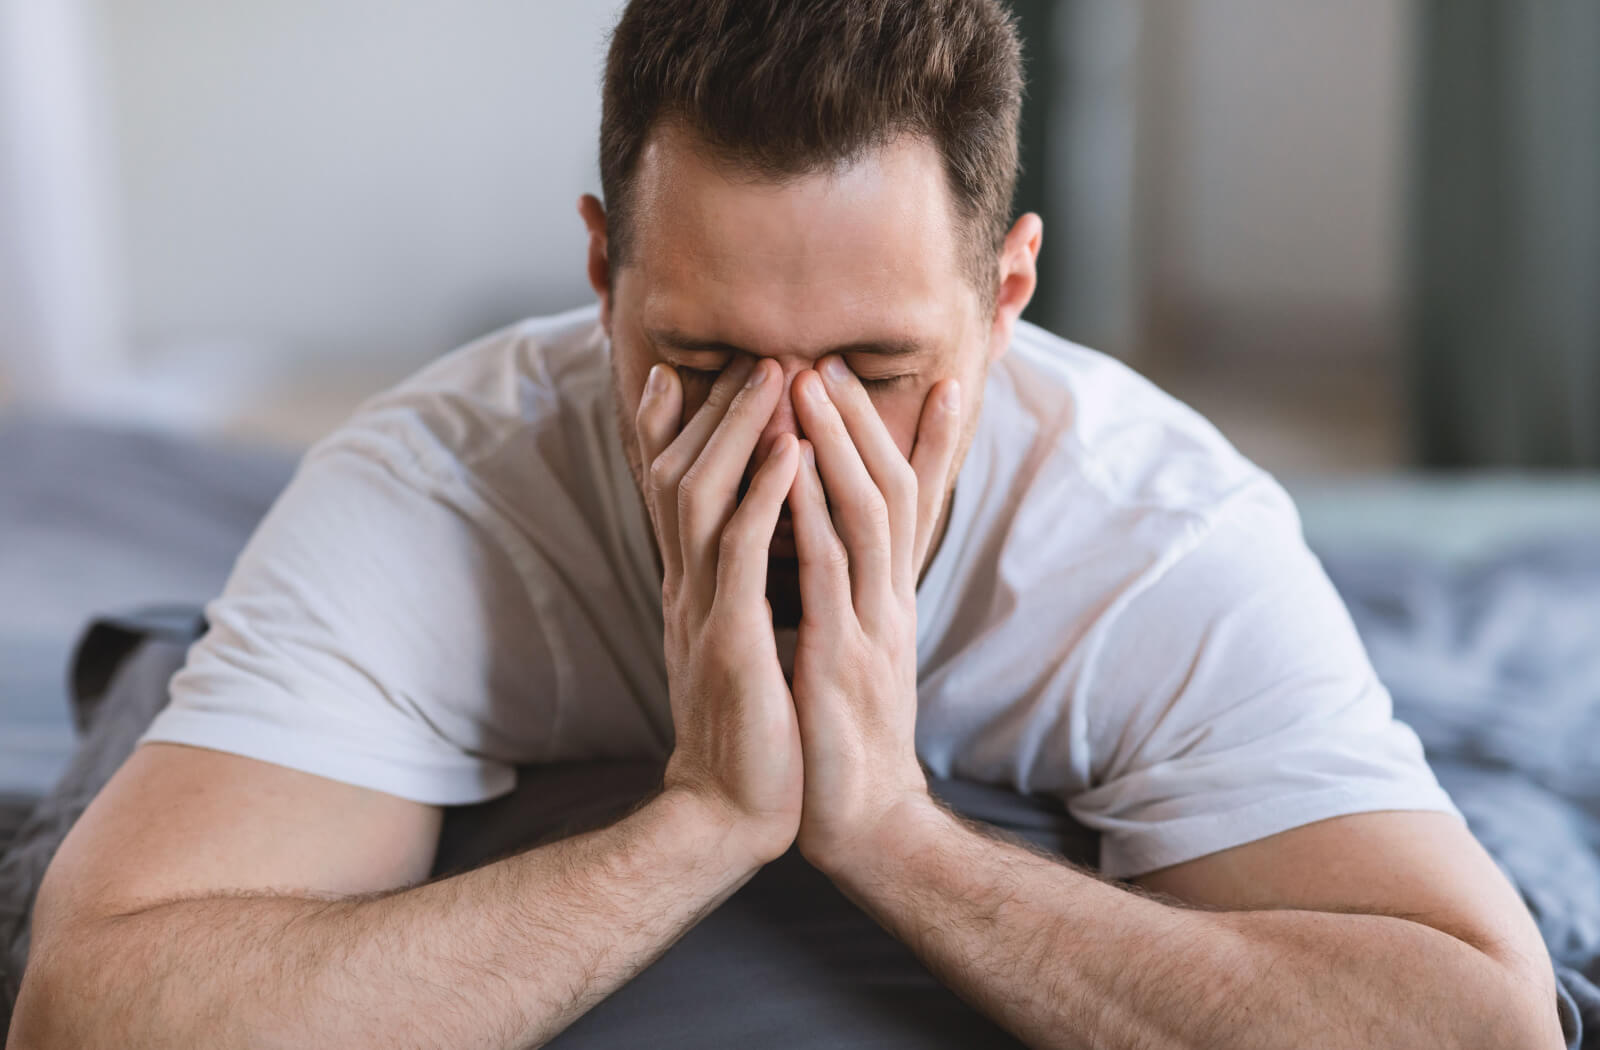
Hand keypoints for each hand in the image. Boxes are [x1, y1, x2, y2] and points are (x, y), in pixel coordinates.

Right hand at [635, 355, 803, 864]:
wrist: (732, 813)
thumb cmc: (749, 730)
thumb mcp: (733, 646)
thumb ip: (729, 594)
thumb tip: (736, 555)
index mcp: (693, 590)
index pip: (674, 493)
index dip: (673, 430)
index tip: (682, 372)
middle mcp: (688, 589)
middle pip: (684, 476)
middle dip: (718, 411)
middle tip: (756, 353)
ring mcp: (704, 612)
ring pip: (707, 499)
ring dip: (742, 433)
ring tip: (779, 377)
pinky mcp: (731, 641)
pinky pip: (744, 555)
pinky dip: (765, 498)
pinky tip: (788, 453)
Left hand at [786, 354, 963, 873]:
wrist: (863, 822)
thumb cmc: (848, 739)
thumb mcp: (858, 657)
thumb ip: (854, 604)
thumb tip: (840, 560)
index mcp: (890, 600)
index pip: (914, 507)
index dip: (927, 442)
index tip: (940, 379)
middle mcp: (889, 600)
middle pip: (887, 490)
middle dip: (862, 421)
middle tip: (831, 357)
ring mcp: (872, 625)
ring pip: (865, 514)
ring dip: (838, 444)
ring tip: (811, 384)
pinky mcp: (842, 658)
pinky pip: (829, 571)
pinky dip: (811, 513)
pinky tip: (791, 470)